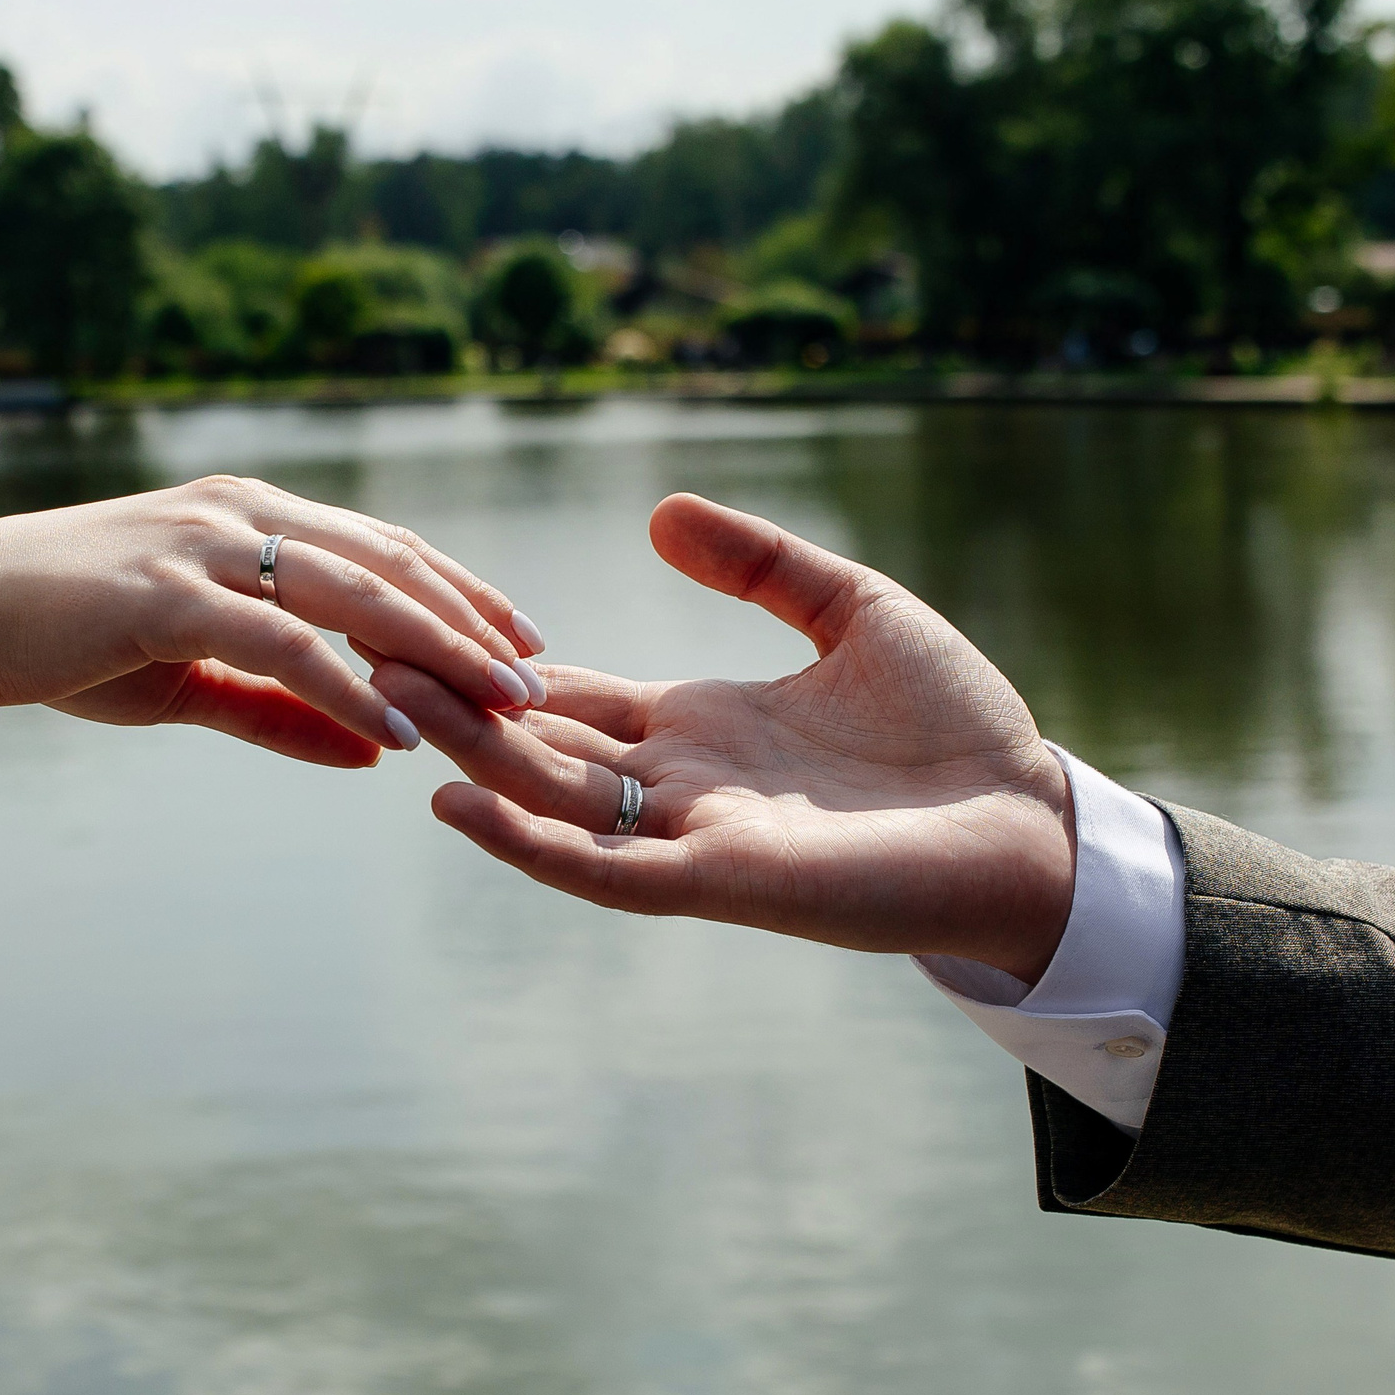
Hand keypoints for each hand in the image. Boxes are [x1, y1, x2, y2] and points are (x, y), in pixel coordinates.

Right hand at [0, 475, 545, 767]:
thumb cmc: (64, 639)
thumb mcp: (190, 678)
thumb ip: (283, 710)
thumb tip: (373, 754)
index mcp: (250, 518)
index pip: (382, 548)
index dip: (459, 591)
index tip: (523, 639)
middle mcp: (241, 517)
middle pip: (389, 565)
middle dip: (472, 622)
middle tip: (539, 677)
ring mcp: (208, 549)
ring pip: (354, 595)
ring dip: (436, 650)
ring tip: (499, 702)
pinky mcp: (171, 595)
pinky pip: (283, 645)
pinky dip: (346, 686)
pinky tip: (397, 731)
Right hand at [370, 493, 1076, 978]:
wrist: (1030, 819)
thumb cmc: (957, 726)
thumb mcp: (853, 611)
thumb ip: (759, 564)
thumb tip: (660, 512)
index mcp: (697, 724)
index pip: (566, 693)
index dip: (491, 661)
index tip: (408, 620)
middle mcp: (677, 784)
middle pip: (537, 742)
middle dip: (455, 702)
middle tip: (363, 653)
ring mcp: (691, 835)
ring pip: (550, 802)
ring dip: (471, 760)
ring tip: (389, 708)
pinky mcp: (723, 882)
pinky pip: (603, 869)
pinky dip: (527, 842)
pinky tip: (458, 803)